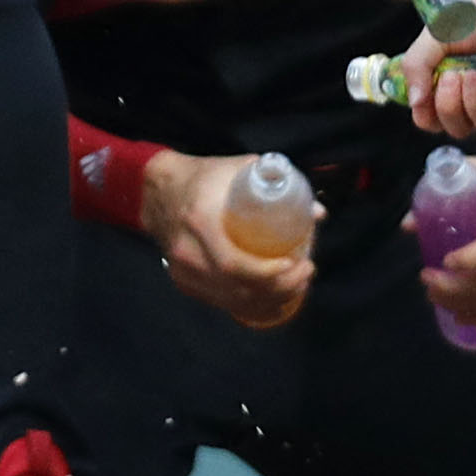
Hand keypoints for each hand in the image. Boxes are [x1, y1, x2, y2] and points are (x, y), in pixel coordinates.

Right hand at [139, 144, 320, 328]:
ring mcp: (183, 271)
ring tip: (298, 285)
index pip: (234, 263)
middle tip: (306, 273)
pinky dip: (251, 305)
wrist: (159, 191)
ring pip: (231, 300)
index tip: (295, 263)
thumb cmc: (205, 178)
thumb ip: (278, 185)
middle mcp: (188, 252)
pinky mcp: (184, 282)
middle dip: (279, 288)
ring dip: (269, 299)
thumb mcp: (238, 169)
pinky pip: (221, 302)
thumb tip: (317, 212)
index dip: (267, 273)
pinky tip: (275, 299)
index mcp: (201, 221)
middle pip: (236, 287)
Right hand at [398, 0, 475, 139]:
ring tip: (475, 71)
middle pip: (454, 126)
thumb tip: (414, 102)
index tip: (420, 100)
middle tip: (452, 77)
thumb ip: (417, 64)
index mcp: (456, 72)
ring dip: (471, 101)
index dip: (424, 113)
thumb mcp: (441, 33)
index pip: (434, 112)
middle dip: (447, 107)